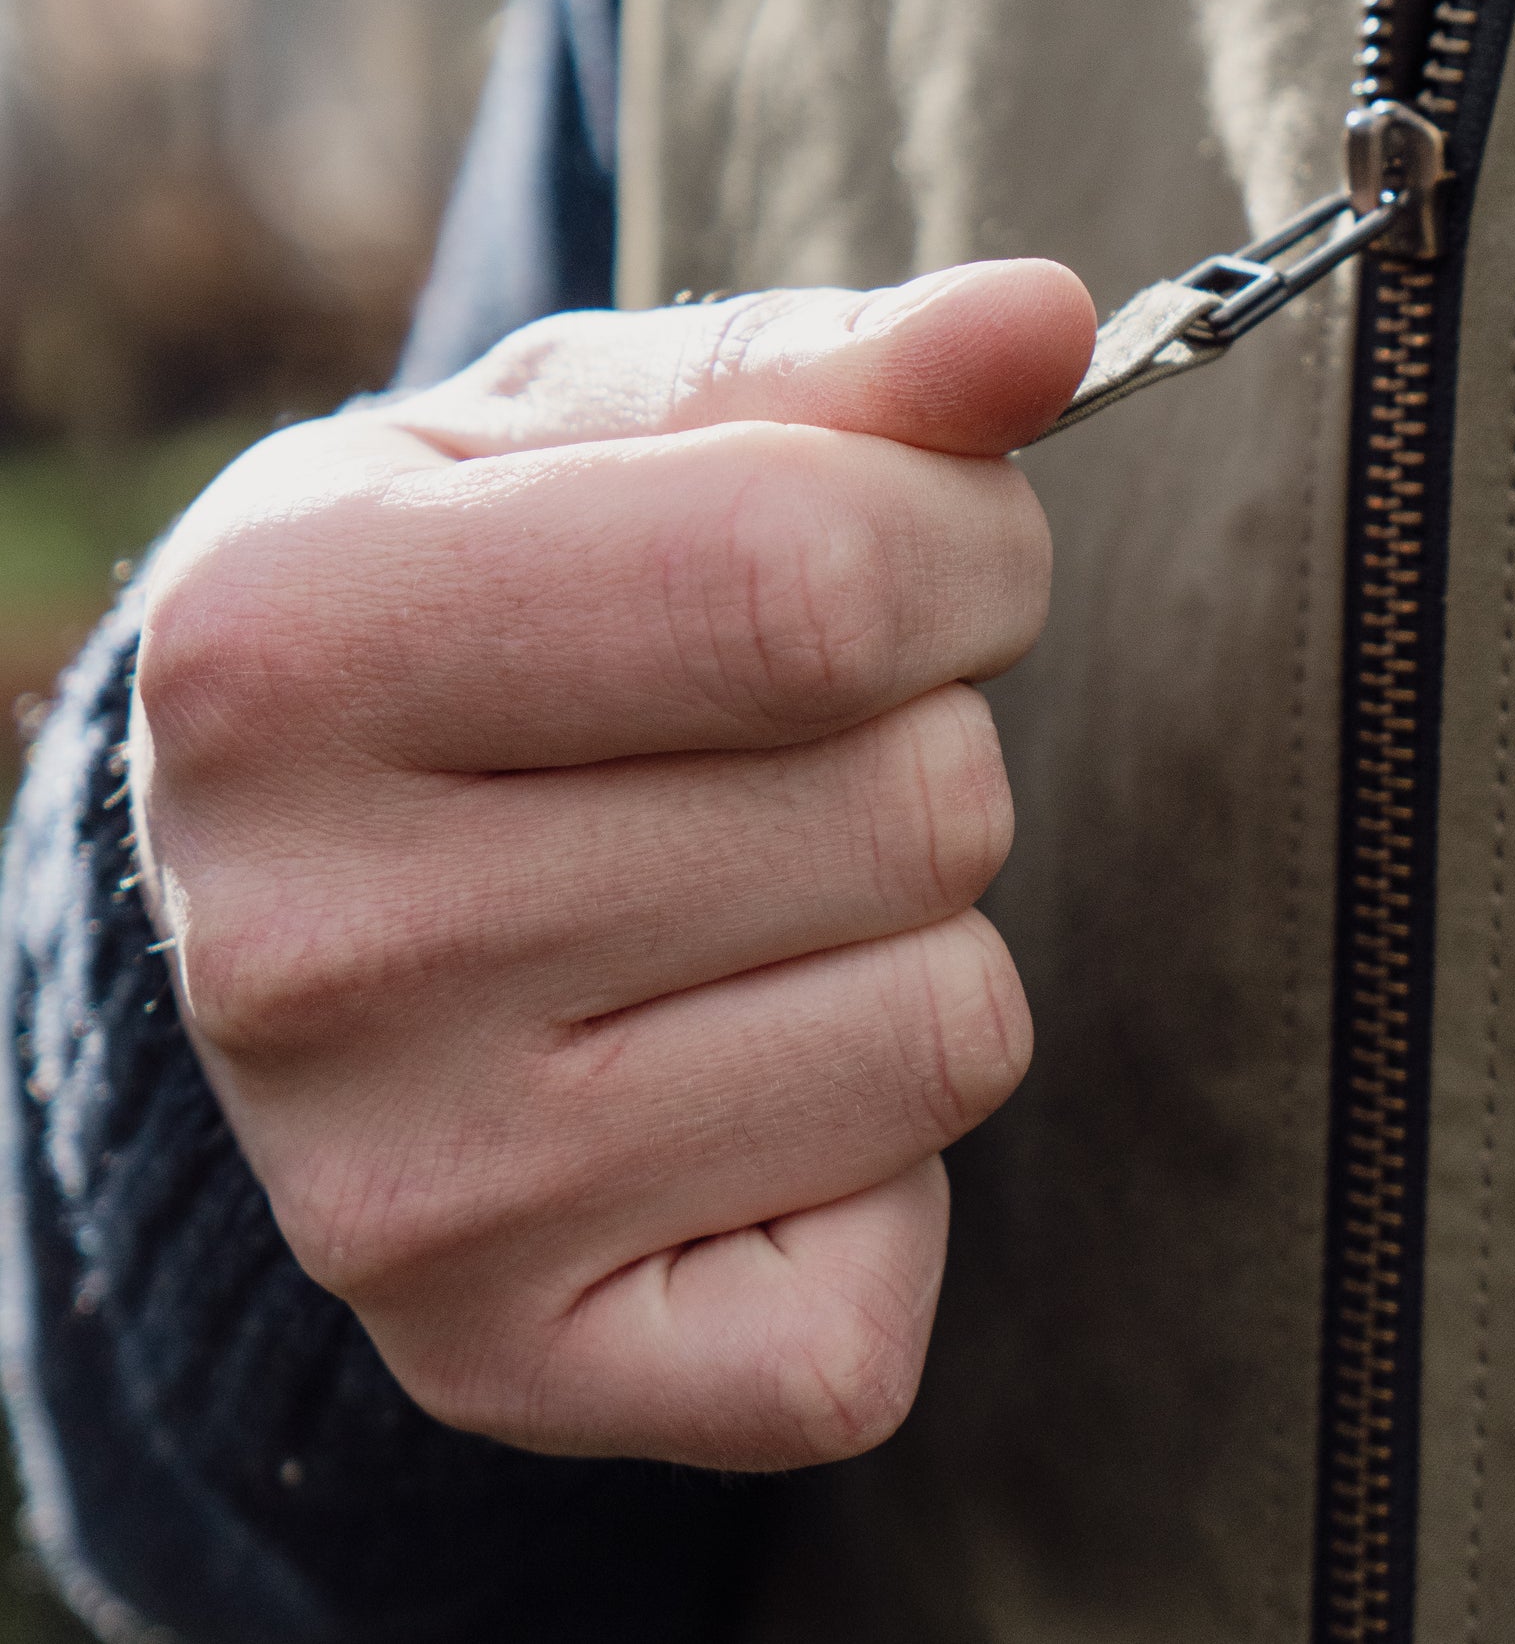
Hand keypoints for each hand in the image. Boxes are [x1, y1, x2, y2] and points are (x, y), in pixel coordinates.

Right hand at [130, 261, 1095, 1469]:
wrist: (295, 889)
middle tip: (774, 743)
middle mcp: (312, 946)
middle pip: (922, 810)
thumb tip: (1045, 321)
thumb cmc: (476, 605)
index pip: (819, 579)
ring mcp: (403, 1194)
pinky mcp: (499, 1366)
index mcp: (296, 644)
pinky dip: (868, 1174)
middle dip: (930, 736)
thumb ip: (824, 369)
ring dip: (908, 940)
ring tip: (722, 904)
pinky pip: (882, 1294)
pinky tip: (712, 1087)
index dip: (963, 545)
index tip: (927, 551)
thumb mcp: (586, 433)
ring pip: (950, 1030)